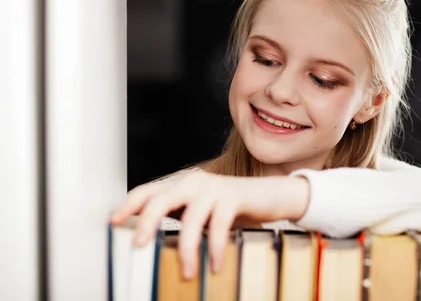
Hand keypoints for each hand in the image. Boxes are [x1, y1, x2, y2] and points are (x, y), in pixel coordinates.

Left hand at [110, 169, 309, 278]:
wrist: (272, 195)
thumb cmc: (234, 207)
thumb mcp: (202, 211)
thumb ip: (181, 216)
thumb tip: (151, 238)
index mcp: (182, 185)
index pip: (148, 191)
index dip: (129, 205)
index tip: (113, 221)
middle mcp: (194, 182)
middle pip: (161, 199)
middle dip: (147, 223)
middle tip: (139, 246)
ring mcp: (214, 188)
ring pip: (191, 218)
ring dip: (187, 249)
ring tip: (187, 272)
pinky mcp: (233, 196)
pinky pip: (218, 225)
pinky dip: (215, 247)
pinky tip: (215, 265)